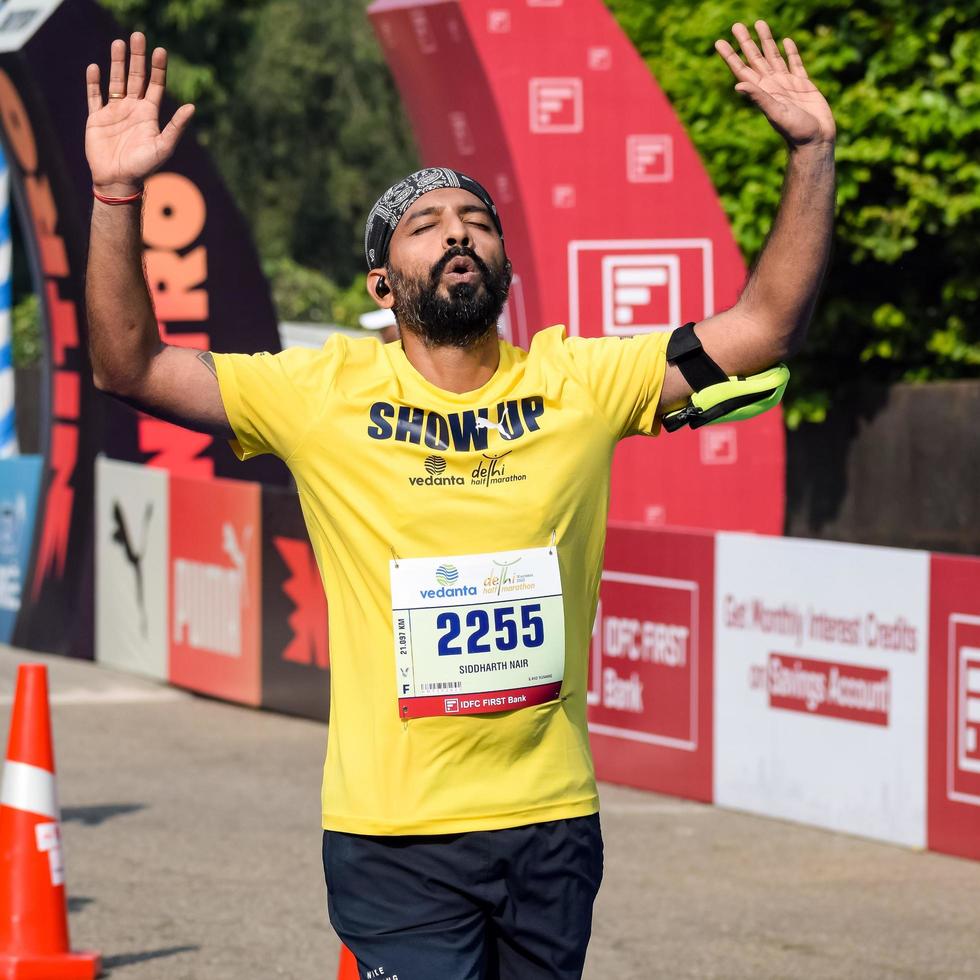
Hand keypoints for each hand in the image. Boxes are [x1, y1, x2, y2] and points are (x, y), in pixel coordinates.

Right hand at [85, 32, 194, 196]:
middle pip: (135, 77)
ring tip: (118, 43)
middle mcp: (133, 110)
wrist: (118, 181)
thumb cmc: (144, 167)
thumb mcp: (163, 146)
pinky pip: (94, 96)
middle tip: (139, 36)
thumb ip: (176, 127)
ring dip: (117, 63)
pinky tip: (95, 68)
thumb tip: (192, 107)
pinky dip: (93, 82)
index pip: (155, 85)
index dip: (157, 68)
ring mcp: (115, 112)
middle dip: (137, 57)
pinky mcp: (97, 118)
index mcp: (149, 115)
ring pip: (116, 81)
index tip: (160, 50)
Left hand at [715, 21, 834, 148]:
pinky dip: (790, 52)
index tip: (719, 42)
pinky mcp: (803, 85)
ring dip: (766, 41)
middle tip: (736, 25)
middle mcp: (772, 85)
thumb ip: (758, 97)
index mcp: (762, 91)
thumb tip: (738, 85)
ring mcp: (787, 84)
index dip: (730, 55)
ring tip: (759, 23)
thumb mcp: (775, 112)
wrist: (816, 140)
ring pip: (774, 56)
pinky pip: (795, 64)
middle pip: (756, 58)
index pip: (742, 69)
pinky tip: (786, 41)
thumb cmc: (795, 130)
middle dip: (746, 42)